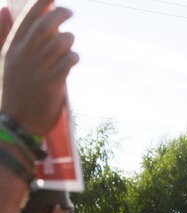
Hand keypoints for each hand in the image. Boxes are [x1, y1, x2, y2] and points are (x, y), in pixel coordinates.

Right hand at [1, 1, 78, 135]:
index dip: (40, 4)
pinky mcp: (51, 83)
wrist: (15, 121)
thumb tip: (3, 8)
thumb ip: (2, 33)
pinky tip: (73, 59)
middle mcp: (24, 55)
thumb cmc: (11, 89)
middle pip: (45, 26)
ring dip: (68, 39)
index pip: (27, 20)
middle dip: (59, 15)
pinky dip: (73, 57)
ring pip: (59, 42)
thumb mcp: (3, 58)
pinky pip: (67, 62)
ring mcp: (38, 69)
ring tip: (69, 43)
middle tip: (69, 12)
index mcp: (12, 48)